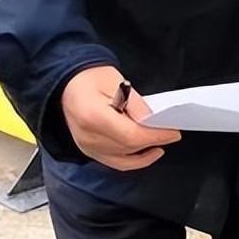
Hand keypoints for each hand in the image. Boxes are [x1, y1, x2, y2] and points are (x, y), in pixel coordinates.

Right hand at [60, 65, 181, 170]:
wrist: (65, 82)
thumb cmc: (89, 76)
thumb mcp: (115, 81)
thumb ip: (135, 105)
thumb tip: (153, 123)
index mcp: (93, 117)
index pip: (131, 135)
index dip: (155, 136)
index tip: (173, 132)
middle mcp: (88, 137)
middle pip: (128, 147)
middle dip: (153, 141)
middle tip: (171, 133)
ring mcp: (86, 147)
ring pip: (124, 159)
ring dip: (145, 152)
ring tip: (161, 141)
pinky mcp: (88, 151)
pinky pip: (115, 161)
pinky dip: (133, 160)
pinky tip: (147, 152)